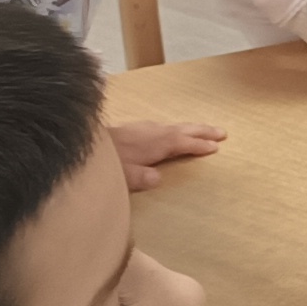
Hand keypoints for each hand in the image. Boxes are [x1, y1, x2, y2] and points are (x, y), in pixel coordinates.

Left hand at [110, 115, 225, 190]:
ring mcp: (145, 128)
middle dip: (203, 131)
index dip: (201, 145)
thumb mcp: (123, 175)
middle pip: (184, 130)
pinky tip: (171, 131)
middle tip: (222, 132)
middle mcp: (154, 133)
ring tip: (203, 130)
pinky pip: (164, 127)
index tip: (216, 147)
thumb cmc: (106, 162)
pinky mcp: (136, 128)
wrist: (83, 143)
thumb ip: (142, 178)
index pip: (185, 143)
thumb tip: (158, 178)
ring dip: (191, 128)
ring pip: (175, 126)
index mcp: (157, 143)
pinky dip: (176, 129)